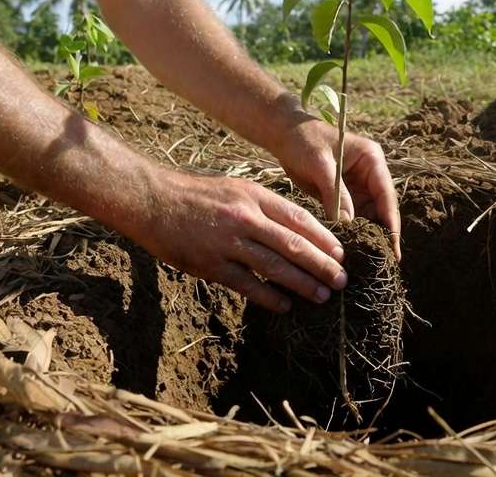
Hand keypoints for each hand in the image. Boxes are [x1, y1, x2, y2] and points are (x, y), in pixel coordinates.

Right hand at [133, 170, 347, 312]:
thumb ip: (263, 207)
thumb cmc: (196, 196)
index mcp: (254, 196)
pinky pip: (247, 284)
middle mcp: (245, 217)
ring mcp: (227, 242)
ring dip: (302, 283)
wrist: (152, 202)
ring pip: (275, 266)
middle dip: (322, 265)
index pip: (299, 219)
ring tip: (323, 295)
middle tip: (342, 280)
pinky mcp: (210, 264)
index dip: (324, 239)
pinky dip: (270, 296)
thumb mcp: (235, 189)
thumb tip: (297, 230)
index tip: (341, 254)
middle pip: (294, 244)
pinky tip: (285, 306)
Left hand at [273, 118, 401, 258]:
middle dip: (382, 234)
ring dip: (367, 236)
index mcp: (372, 160)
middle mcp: (370, 174)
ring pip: (368, 217)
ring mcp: (358, 186)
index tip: (394, 247)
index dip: (391, 222)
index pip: (386, 195)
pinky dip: (351, 233)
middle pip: (381, 209)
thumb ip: (336, 193)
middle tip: (385, 263)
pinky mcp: (343, 196)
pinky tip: (350, 251)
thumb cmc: (303, 140)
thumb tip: (349, 225)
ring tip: (369, 262)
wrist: (283, 134)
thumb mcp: (320, 165)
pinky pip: (352, 218)